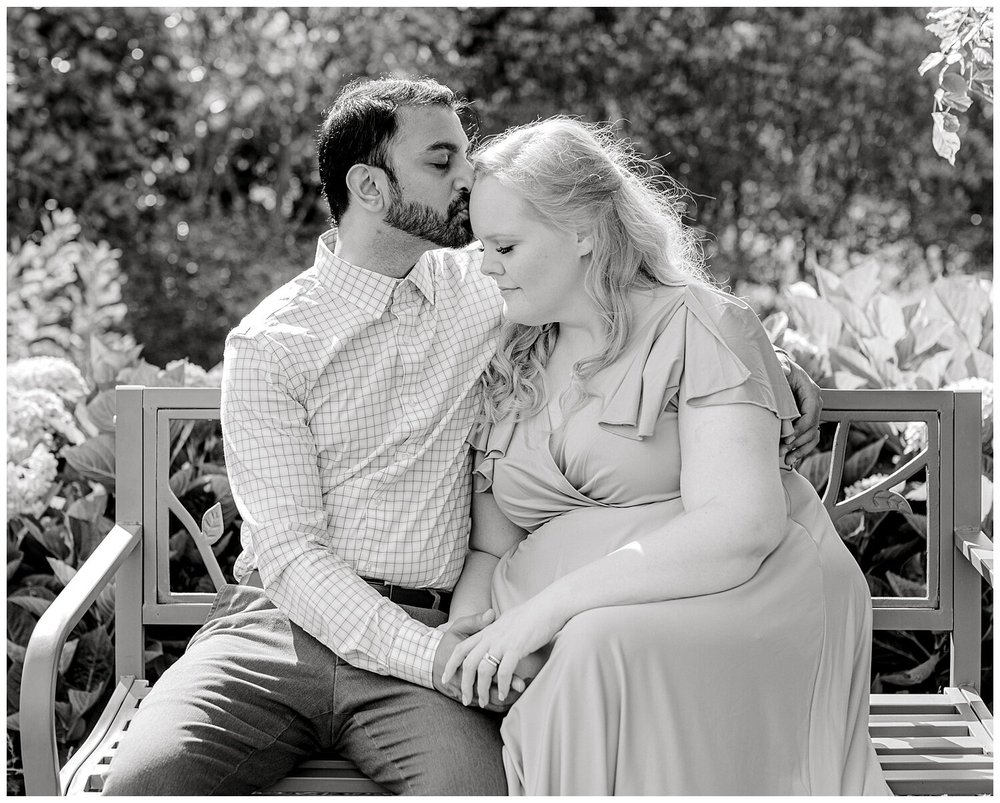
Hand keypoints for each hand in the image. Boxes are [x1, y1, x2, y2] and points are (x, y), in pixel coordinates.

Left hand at [441, 602, 562, 707]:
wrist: (548, 605)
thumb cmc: (532, 613)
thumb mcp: (508, 619)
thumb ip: (497, 627)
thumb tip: (491, 631)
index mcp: (487, 630)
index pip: (461, 648)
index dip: (452, 664)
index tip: (446, 678)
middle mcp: (491, 637)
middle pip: (468, 663)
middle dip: (465, 684)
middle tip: (466, 700)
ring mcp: (502, 642)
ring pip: (483, 670)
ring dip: (482, 689)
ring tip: (484, 701)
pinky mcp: (516, 647)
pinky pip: (504, 672)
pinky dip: (502, 686)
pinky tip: (503, 695)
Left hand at [777, 351, 822, 467]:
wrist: (777, 370)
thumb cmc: (778, 368)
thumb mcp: (780, 366)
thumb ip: (782, 368)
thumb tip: (784, 370)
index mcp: (811, 391)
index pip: (810, 414)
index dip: (800, 428)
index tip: (787, 438)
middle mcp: (814, 403)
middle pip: (812, 427)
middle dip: (797, 442)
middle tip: (781, 450)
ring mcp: (811, 412)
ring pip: (812, 436)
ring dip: (800, 449)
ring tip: (786, 459)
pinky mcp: (805, 420)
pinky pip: (809, 438)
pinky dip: (801, 449)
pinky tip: (791, 458)